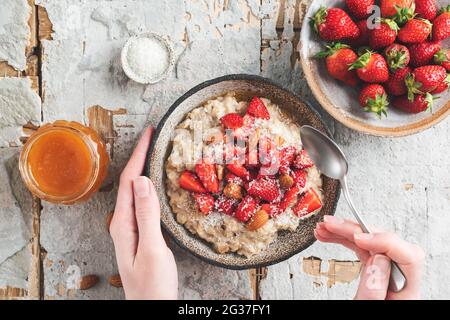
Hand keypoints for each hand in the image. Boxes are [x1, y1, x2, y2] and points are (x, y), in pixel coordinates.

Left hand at [110, 127, 177, 299]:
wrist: (152, 307)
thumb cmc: (153, 285)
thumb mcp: (151, 249)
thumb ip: (147, 215)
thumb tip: (143, 180)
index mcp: (123, 223)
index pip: (131, 180)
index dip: (139, 154)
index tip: (149, 133)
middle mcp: (123, 222)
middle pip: (131, 182)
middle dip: (140, 156)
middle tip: (153, 137)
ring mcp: (130, 228)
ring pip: (137, 191)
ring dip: (144, 169)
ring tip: (155, 153)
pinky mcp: (140, 234)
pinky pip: (143, 202)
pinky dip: (150, 186)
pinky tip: (157, 184)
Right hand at [314, 216, 423, 299]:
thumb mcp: (364, 309)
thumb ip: (372, 290)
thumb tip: (378, 258)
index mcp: (407, 295)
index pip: (409, 256)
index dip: (384, 241)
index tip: (358, 237)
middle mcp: (400, 282)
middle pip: (387, 244)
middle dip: (355, 230)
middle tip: (332, 225)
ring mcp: (387, 275)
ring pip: (371, 243)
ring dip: (345, 232)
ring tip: (324, 228)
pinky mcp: (374, 272)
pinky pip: (362, 250)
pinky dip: (345, 241)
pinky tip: (330, 236)